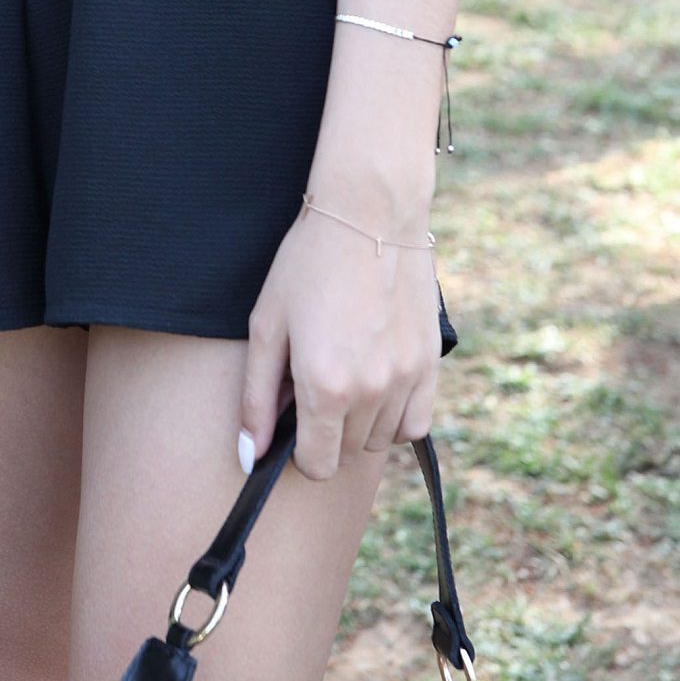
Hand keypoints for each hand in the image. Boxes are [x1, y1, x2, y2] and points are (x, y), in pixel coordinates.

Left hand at [240, 206, 438, 480]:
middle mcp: (370, 392)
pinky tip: (375, 383)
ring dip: (358, 423)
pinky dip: (394, 416)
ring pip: (379, 439)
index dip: (297, 452)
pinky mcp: (430, 366)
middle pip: (346, 453)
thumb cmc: (307, 265)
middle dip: (324, 431)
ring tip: (343, 372)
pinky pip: (415, 424)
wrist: (369, 215)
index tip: (292, 422)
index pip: (316, 465)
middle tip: (312, 381)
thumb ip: (256, 398)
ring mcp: (406, 380)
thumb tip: (249, 456)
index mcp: (324, 386)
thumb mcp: (267, 326)